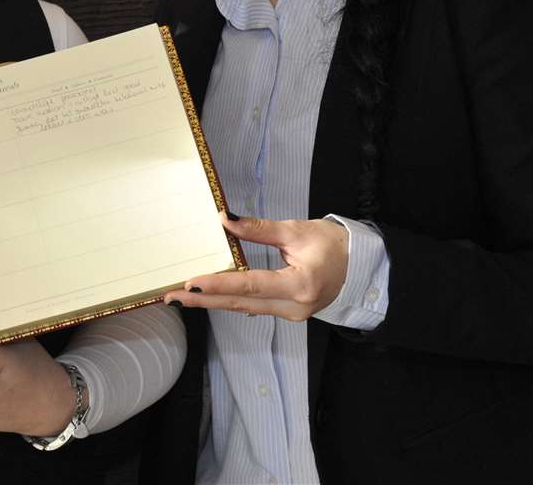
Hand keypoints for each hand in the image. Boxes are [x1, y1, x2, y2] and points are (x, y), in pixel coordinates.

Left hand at [164, 215, 348, 320]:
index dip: (219, 284)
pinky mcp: (288, 312)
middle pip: (241, 303)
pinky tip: (209, 297)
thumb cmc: (333, 245)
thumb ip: (258, 228)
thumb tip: (225, 219)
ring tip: (182, 298)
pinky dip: (230, 300)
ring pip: (245, 307)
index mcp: (300, 284)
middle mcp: (295, 307)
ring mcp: (292, 314)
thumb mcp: (296, 230)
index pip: (251, 285)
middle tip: (171, 297)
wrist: (361, 265)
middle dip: (204, 300)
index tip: (191, 284)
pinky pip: (254, 306)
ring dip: (213, 301)